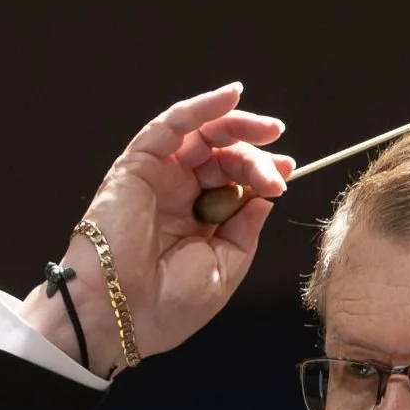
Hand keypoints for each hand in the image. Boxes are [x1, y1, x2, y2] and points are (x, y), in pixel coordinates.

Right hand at [21, 83, 292, 373]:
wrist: (123, 312)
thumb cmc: (167, 304)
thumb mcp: (224, 269)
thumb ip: (245, 231)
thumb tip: (264, 198)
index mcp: (198, 222)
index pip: (234, 183)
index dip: (261, 174)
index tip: (285, 175)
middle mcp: (178, 194)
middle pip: (223, 155)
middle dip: (257, 157)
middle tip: (281, 168)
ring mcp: (159, 176)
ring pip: (203, 134)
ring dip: (239, 126)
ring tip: (270, 130)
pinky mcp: (138, 163)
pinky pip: (172, 124)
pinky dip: (202, 107)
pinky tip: (232, 97)